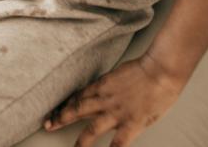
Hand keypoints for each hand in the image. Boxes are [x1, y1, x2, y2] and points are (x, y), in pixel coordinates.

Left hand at [44, 54, 183, 146]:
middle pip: (77, 109)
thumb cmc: (145, 68)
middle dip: (61, 118)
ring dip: (80, 142)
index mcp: (102, 85)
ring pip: (92, 129)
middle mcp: (104, 99)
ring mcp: (116, 113)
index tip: (55, 111)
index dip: (66, 104)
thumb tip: (105, 92)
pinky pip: (118, 143)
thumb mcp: (121, 72)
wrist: (161, 69)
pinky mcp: (131, 124)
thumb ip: (111, 85)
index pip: (79, 96)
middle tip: (47, 125)